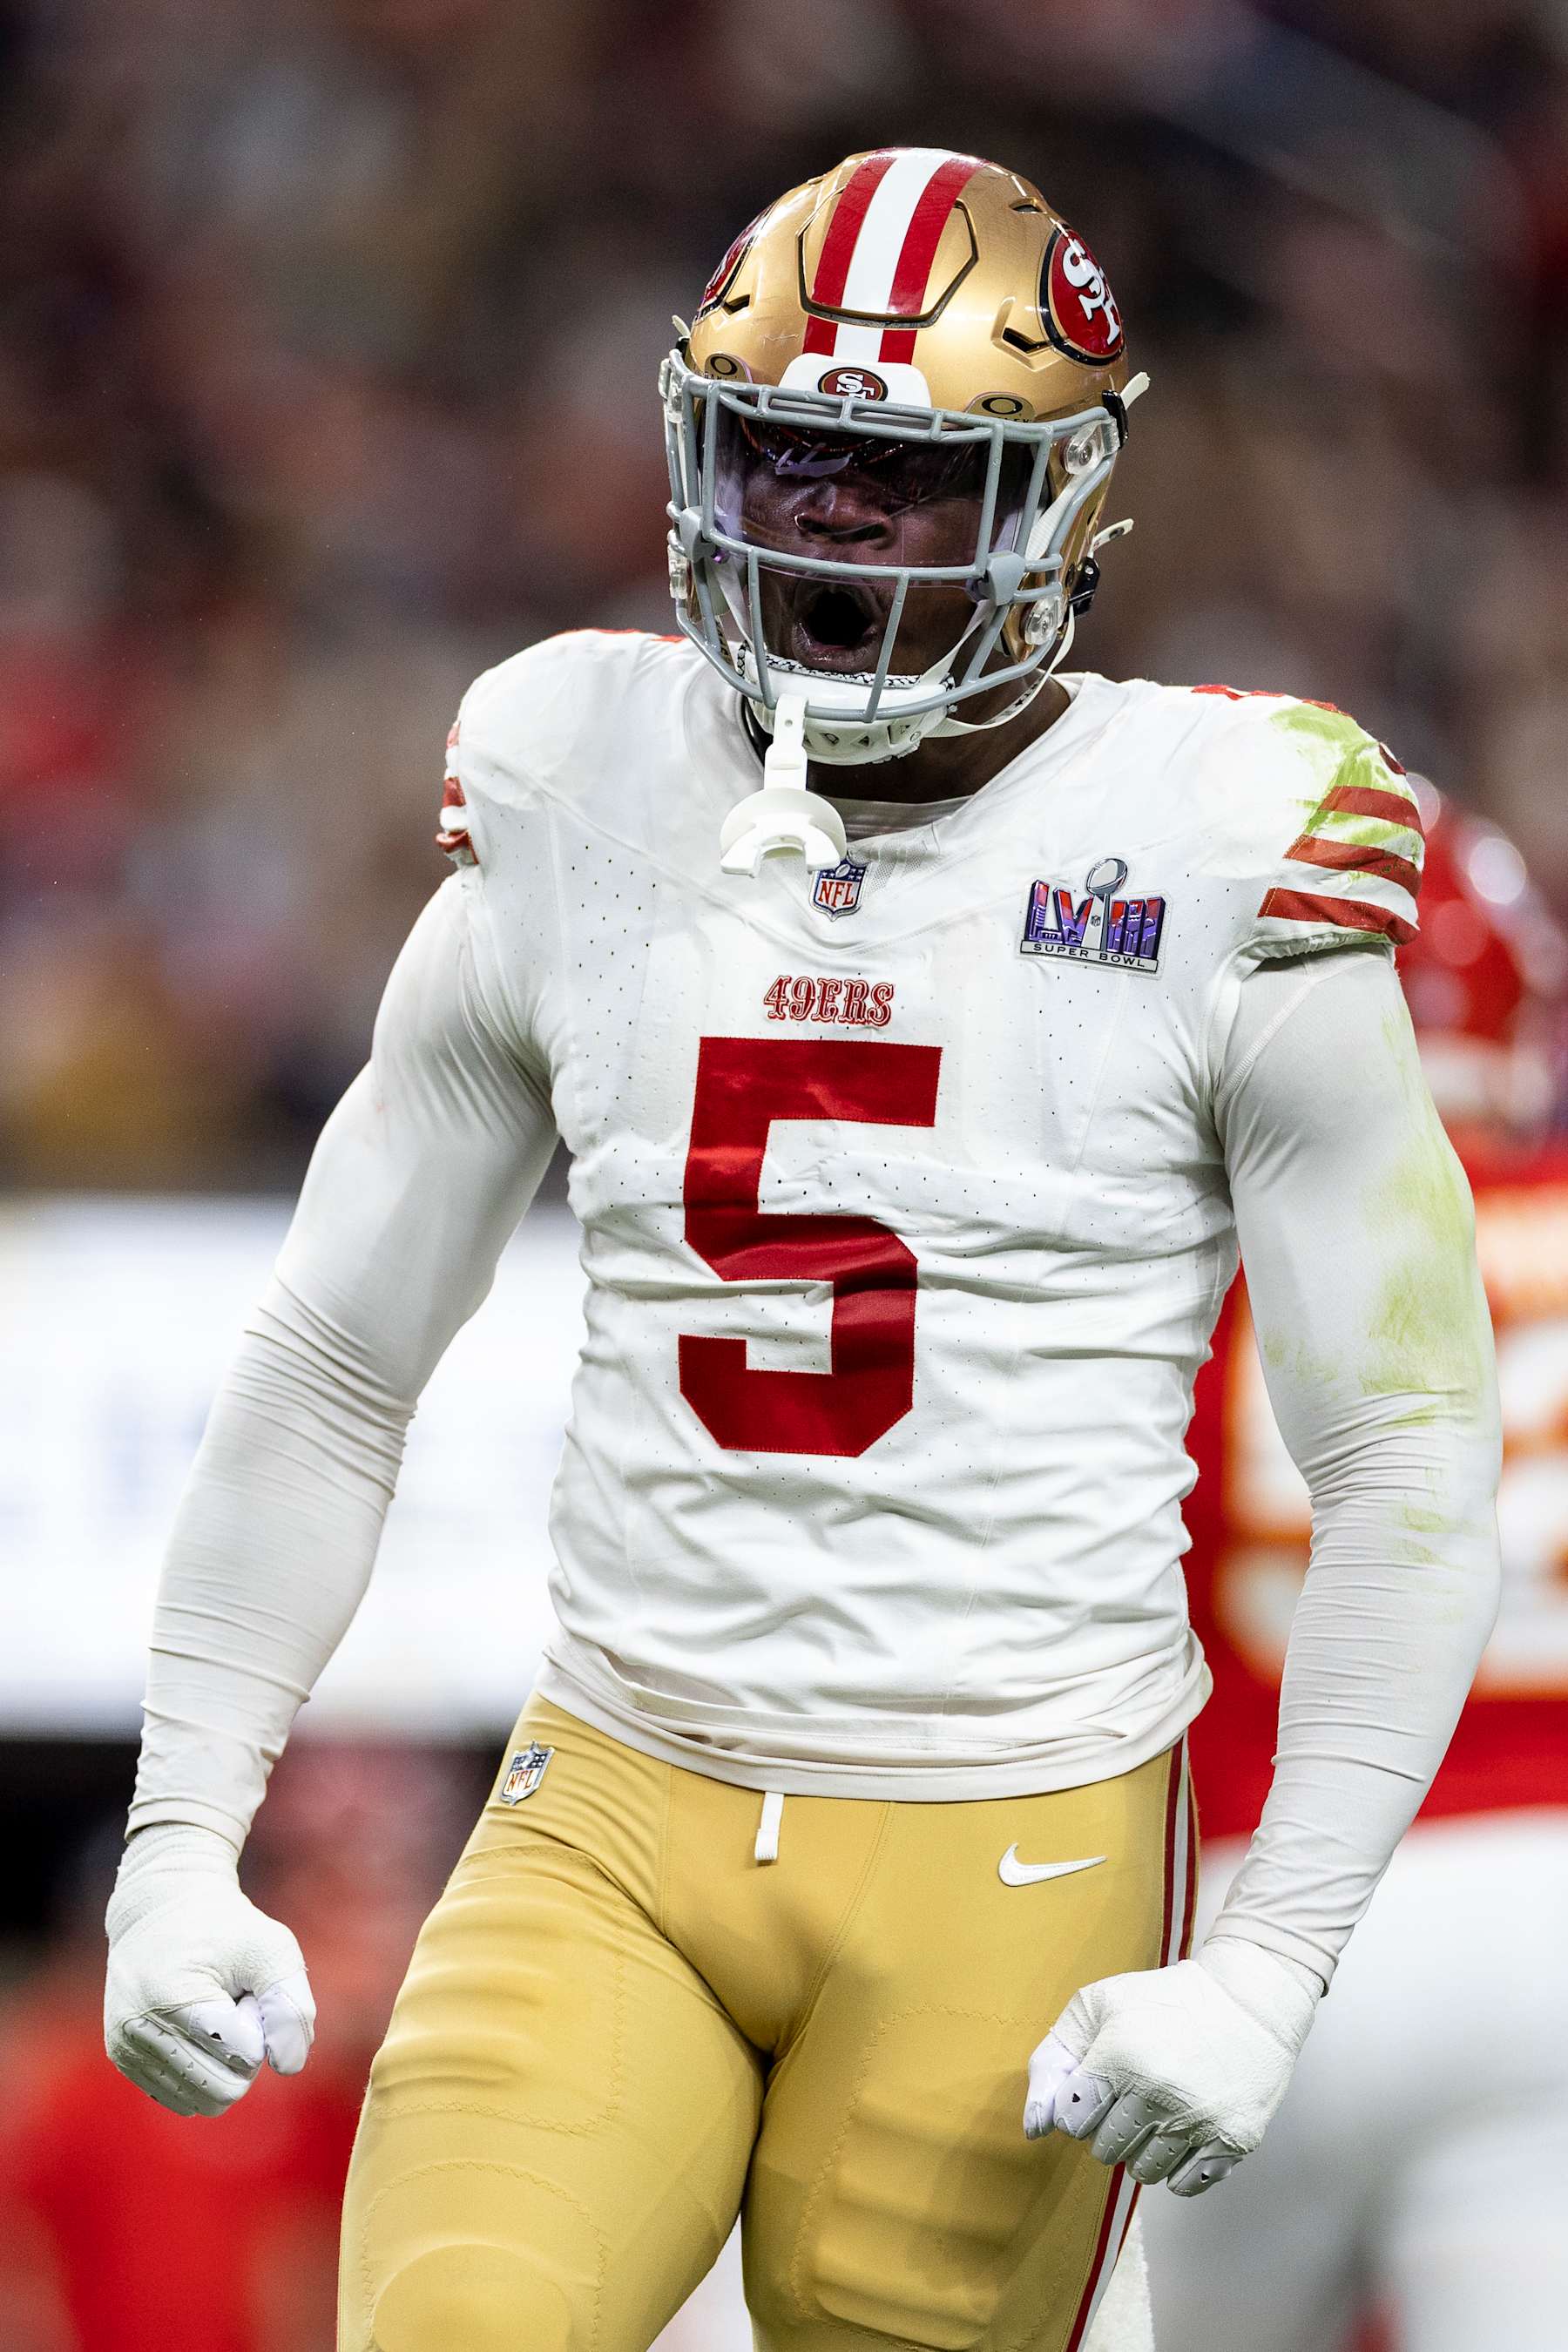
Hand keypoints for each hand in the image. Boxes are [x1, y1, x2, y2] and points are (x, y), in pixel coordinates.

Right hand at [104, 1823, 314, 2117]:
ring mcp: (127, 2049)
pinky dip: (199, 2066)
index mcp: (175, 2000)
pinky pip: (182, 2099)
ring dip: (220, 2059)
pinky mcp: (123, 2058)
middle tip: (230, 2001)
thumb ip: (290, 2008)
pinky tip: (191, 2024)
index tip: (241, 1984)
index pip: (245, 2055)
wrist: (159, 1907)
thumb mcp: (272, 1949)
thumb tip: (288, 2068)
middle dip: (242, 2048)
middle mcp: (140, 2031)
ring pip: (204, 2101)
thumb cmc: (225, 1928)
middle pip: (225, 2089)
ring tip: (209, 2010)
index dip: (257, 2019)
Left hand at [1023, 1937, 1321, 2195]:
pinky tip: (1184, 2132)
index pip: (1070, 2120)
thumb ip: (1051, 2062)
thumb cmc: (1160, 2001)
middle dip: (1109, 2125)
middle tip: (1134, 2090)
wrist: (1246, 1999)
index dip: (1080, 2101)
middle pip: (1104, 2150)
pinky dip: (1178, 2167)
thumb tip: (1034, 2129)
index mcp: (1118, 2057)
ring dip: (1142, 2148)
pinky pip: (1185, 2186)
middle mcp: (1157, 2094)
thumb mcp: (1097, 2007)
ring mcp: (1198, 2121)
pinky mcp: (1233, 2140)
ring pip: (1143, 2172)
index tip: (1100, 2081)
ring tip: (1158, 2109)